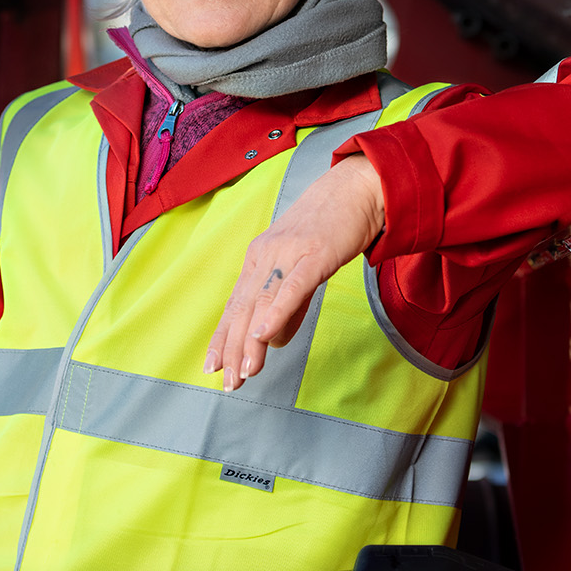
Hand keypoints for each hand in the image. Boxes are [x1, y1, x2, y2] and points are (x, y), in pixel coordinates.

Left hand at [205, 154, 385, 389]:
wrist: (357, 188)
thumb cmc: (331, 227)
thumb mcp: (302, 266)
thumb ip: (288, 304)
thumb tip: (273, 339)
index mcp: (259, 258)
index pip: (234, 305)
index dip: (222, 337)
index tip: (212, 366)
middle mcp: (265, 255)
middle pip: (241, 308)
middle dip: (232, 349)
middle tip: (226, 382)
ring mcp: (288, 254)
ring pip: (261, 303)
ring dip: (250, 341)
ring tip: (244, 372)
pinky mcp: (314, 254)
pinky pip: (291, 288)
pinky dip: (275, 313)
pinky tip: (264, 335)